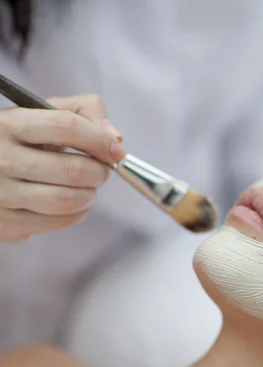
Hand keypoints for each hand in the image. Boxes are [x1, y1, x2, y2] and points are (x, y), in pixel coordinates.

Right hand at [0, 94, 125, 242]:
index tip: (116, 150)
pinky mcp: (6, 223)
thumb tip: (114, 137)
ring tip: (86, 186)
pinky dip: (77, 213)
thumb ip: (84, 111)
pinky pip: (58, 222)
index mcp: (10, 124)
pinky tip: (71, 202)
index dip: (100, 140)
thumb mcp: (43, 113)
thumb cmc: (21, 139)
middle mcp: (1, 158)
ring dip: (89, 194)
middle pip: (73, 169)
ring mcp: (1, 193)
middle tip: (100, 170)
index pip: (66, 127)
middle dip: (99, 171)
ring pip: (68, 200)